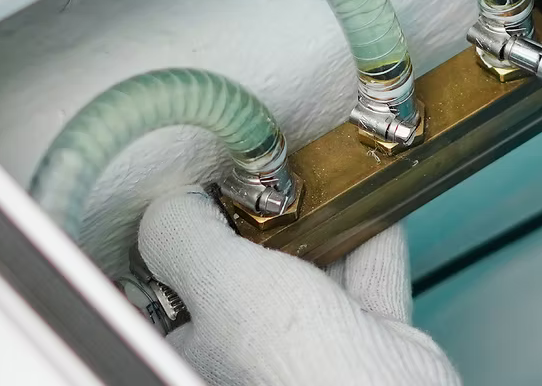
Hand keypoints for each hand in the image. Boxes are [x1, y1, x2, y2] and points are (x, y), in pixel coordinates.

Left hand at [138, 188, 460, 385]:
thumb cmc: (298, 367)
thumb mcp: (219, 281)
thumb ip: (183, 233)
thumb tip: (171, 198)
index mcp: (198, 345)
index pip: (176, 277)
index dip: (189, 227)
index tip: (206, 182)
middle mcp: (249, 347)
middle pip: (246, 263)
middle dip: (262, 216)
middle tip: (264, 175)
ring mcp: (309, 343)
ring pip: (309, 264)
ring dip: (318, 219)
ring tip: (315, 177)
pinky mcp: (368, 336)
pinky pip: (367, 274)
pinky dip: (370, 235)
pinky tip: (366, 199)